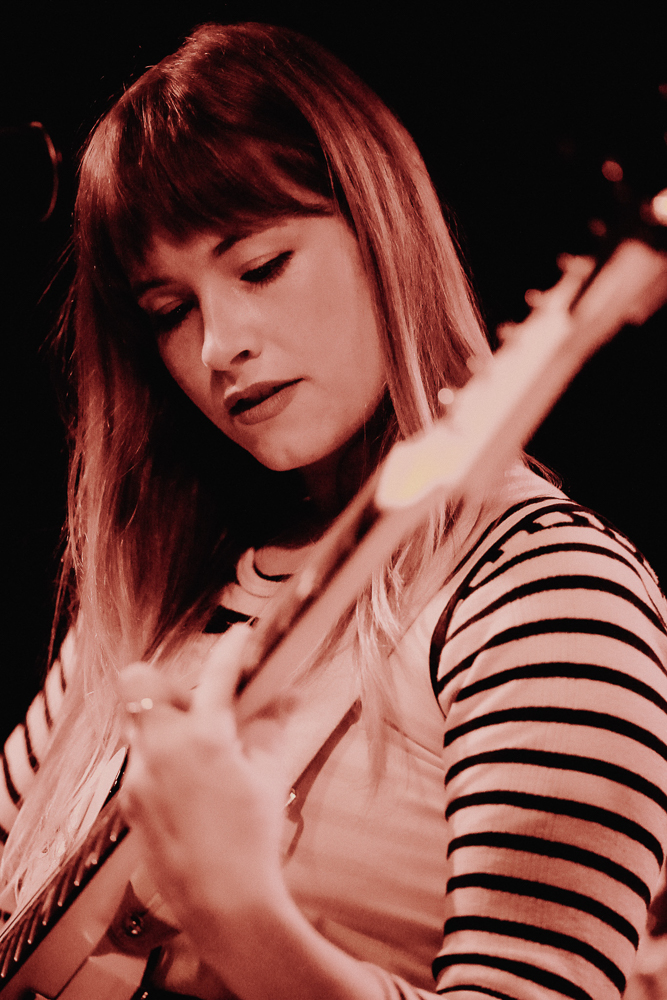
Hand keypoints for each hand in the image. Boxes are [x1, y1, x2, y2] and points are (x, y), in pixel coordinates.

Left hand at [117, 625, 293, 946]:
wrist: (224, 902)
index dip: (230, 648)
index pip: (216, 675)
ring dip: (168, 723)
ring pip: (140, 724)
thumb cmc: (254, 838)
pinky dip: (164, 760)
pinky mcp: (130, 803)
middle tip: (203, 704)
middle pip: (140, 681)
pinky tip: (192, 787)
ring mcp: (139, 777)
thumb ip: (272, 727)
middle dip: (170, 682)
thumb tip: (286, 695)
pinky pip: (141, 762)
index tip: (240, 635)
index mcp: (204, 738)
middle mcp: (161, 750)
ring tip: (203, 751)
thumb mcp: (270, 776)